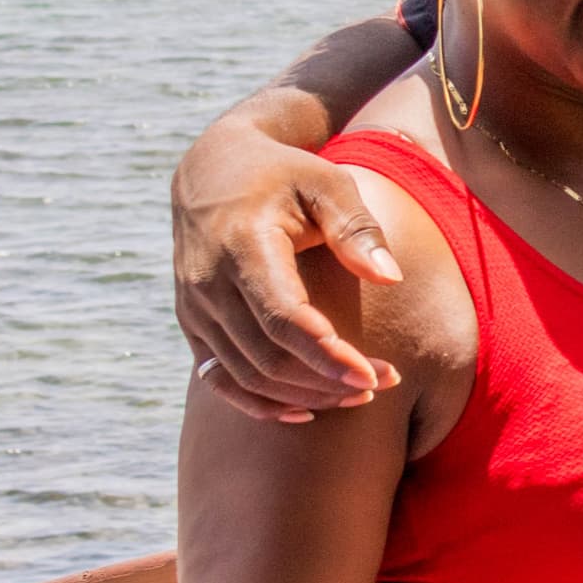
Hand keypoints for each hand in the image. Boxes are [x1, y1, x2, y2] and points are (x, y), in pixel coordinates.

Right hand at [173, 129, 402, 422]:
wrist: (212, 169)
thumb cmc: (285, 174)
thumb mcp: (327, 182)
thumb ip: (356, 228)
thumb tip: (390, 277)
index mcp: (242, 245)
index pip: (283, 317)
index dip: (327, 354)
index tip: (374, 375)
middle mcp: (208, 282)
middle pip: (266, 356)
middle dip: (328, 380)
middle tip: (386, 383)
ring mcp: (193, 307)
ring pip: (245, 376)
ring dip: (304, 396)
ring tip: (360, 396)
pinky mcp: (191, 323)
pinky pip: (219, 379)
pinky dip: (260, 404)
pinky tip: (306, 413)